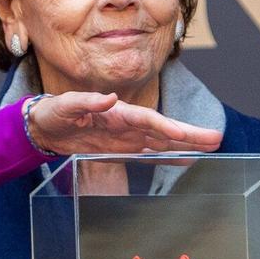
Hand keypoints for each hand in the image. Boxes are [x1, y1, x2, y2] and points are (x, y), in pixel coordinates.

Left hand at [27, 92, 223, 155]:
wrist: (44, 126)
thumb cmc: (53, 111)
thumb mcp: (63, 105)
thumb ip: (85, 102)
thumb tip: (108, 99)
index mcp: (116, 111)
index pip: (146, 120)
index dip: (165, 126)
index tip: (183, 133)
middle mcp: (127, 123)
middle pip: (163, 129)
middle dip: (189, 135)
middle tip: (215, 138)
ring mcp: (128, 137)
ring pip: (163, 141)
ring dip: (186, 144)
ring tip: (212, 146)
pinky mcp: (123, 149)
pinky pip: (150, 154)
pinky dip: (169, 157)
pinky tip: (187, 160)